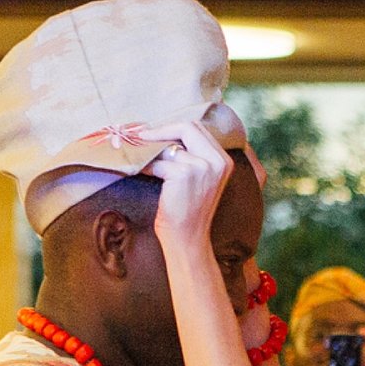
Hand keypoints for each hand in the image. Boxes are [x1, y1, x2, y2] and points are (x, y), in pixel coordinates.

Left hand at [136, 121, 234, 294]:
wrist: (188, 238)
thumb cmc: (189, 210)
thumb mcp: (200, 179)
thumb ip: (192, 155)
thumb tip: (162, 132)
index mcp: (223, 160)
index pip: (197, 128)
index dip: (173, 127)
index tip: (154, 131)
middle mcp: (217, 162)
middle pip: (186, 128)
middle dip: (161, 131)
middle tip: (141, 136)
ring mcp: (202, 167)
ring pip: (169, 147)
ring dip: (151, 154)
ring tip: (142, 162)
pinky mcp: (184, 175)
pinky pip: (158, 163)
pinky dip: (147, 167)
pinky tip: (142, 173)